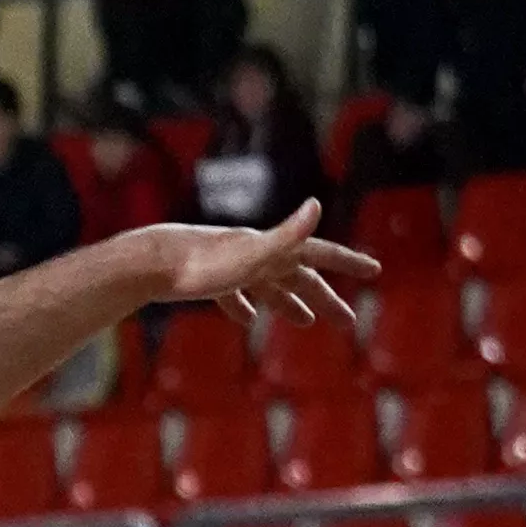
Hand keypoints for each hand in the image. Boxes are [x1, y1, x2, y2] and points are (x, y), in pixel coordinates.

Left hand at [123, 201, 375, 343]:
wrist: (150, 263)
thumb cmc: (201, 264)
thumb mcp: (250, 253)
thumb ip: (285, 235)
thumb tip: (316, 204)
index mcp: (272, 249)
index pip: (320, 253)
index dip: (349, 262)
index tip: (375, 271)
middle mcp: (256, 255)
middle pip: (300, 278)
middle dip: (326, 298)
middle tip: (348, 322)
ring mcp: (232, 267)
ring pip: (269, 286)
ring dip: (290, 302)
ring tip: (306, 321)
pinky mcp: (207, 281)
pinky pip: (234, 295)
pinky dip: (245, 306)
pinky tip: (248, 319)